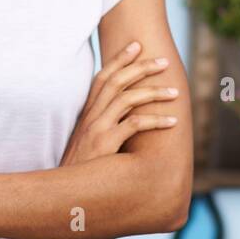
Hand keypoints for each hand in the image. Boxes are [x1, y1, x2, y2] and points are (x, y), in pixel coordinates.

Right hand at [60, 41, 178, 166]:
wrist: (64, 193)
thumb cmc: (82, 169)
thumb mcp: (87, 143)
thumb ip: (102, 127)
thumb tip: (127, 117)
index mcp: (86, 114)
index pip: (102, 78)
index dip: (119, 59)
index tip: (136, 45)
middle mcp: (90, 116)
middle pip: (116, 81)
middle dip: (141, 67)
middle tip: (164, 62)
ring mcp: (96, 129)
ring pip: (127, 98)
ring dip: (154, 92)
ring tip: (175, 93)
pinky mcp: (105, 144)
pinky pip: (134, 125)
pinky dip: (156, 121)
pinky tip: (172, 122)